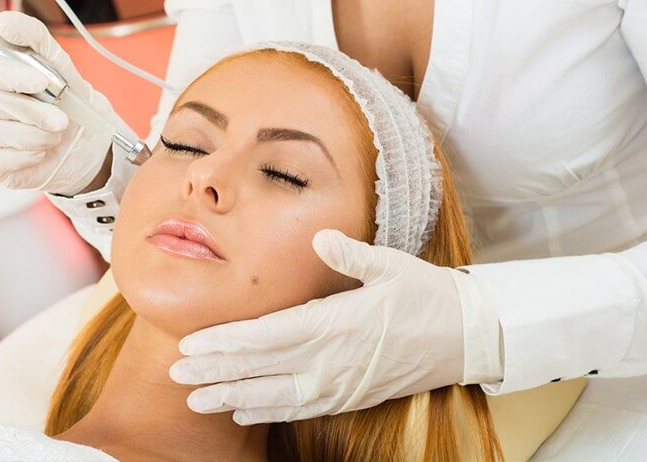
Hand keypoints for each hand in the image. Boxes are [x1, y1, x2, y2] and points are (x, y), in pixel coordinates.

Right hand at [0, 11, 117, 194]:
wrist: (81, 140)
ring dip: (36, 134)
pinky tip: (41, 150)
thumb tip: (5, 21)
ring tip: (55, 132)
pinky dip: (29, 154)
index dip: (7, 73)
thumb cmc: (63, 97)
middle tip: (61, 118)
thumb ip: (32, 35)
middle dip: (31, 111)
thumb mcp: (56, 62)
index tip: (41, 81)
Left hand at [169, 229, 465, 424]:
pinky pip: (301, 409)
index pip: (267, 336)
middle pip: (262, 369)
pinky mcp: (349, 397)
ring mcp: (339, 384)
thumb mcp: (391, 265)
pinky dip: (268, 410)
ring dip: (233, 395)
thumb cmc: (427, 296)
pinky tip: (243, 409)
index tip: (192, 343)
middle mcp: (332, 360)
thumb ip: (350, 254)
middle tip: (179, 372)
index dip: (226, 342)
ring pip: (275, 395)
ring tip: (197, 397)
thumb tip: (319, 236)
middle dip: (216, 371)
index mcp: (336, 323)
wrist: (466, 337)